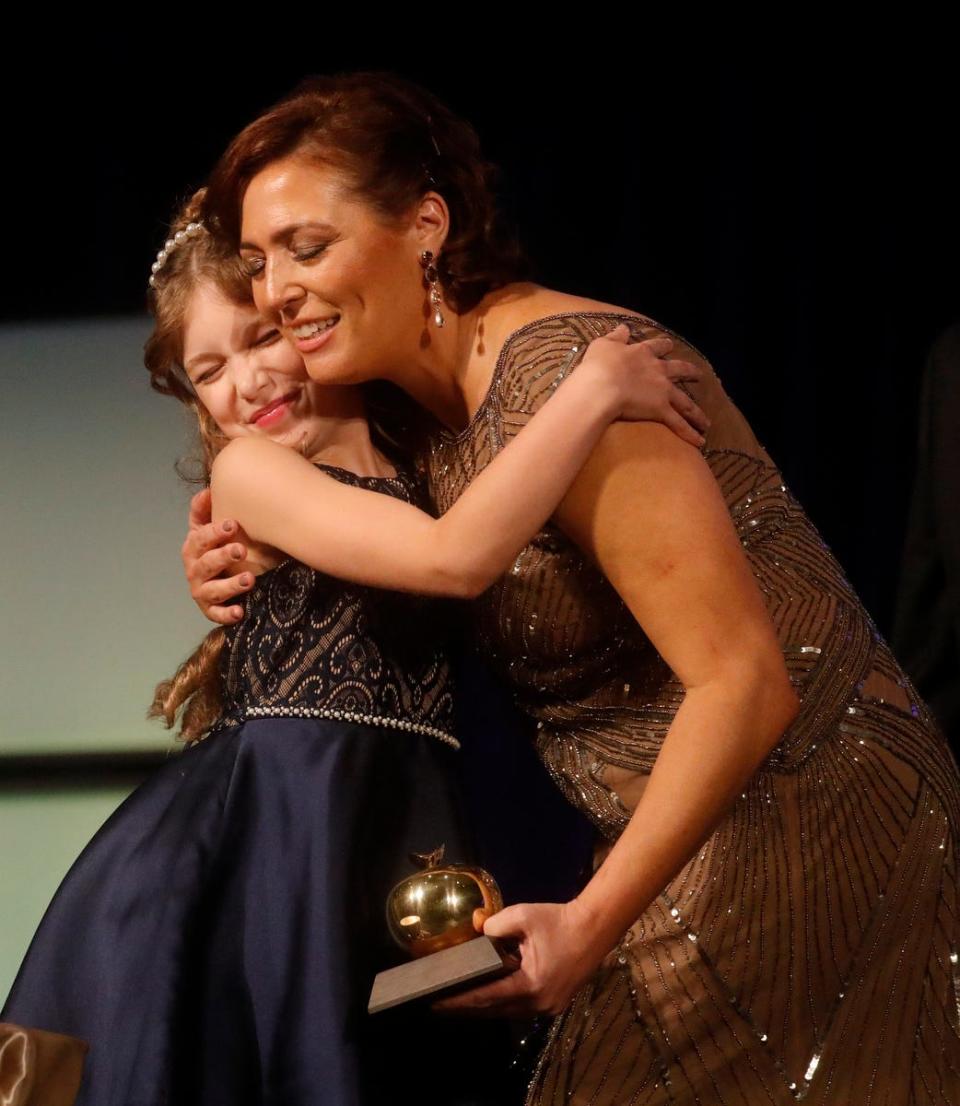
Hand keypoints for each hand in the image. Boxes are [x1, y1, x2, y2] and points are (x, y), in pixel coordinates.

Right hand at [181, 489, 251, 624]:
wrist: (220, 576)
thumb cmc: (218, 546)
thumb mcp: (211, 527)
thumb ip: (204, 509)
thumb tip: (208, 490)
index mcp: (193, 547)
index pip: (200, 537)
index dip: (215, 531)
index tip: (233, 524)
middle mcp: (195, 570)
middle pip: (206, 563)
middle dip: (223, 556)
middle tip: (241, 550)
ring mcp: (202, 591)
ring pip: (213, 589)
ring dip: (230, 585)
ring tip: (249, 580)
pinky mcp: (211, 609)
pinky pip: (217, 614)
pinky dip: (227, 614)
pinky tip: (240, 612)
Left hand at [432, 900, 608, 1018]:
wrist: (594, 928)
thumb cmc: (559, 921)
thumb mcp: (523, 915)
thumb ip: (495, 925)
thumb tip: (477, 932)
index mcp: (530, 986)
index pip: (486, 997)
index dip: (459, 1001)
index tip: (436, 1003)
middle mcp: (538, 1004)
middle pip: (494, 1011)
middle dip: (467, 1008)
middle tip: (439, 1004)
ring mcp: (548, 1008)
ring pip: (507, 1012)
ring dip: (484, 1007)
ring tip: (458, 1001)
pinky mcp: (554, 1003)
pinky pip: (520, 1007)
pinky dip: (502, 1002)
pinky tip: (488, 995)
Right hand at [581, 324, 709, 447]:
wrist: (601, 385)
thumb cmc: (598, 365)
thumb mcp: (603, 344)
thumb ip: (616, 336)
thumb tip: (624, 327)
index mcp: (642, 353)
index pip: (657, 346)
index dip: (663, 346)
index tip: (669, 346)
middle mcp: (657, 370)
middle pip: (679, 370)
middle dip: (690, 372)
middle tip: (699, 376)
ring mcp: (662, 391)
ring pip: (685, 402)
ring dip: (697, 413)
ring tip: (706, 422)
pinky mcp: (661, 409)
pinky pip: (678, 424)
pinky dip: (690, 433)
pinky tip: (700, 442)